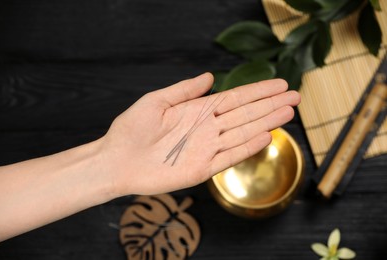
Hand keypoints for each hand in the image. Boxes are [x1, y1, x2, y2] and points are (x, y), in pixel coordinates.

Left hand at [100, 73, 300, 195]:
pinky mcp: (202, 169)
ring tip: (288, 113)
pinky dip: (247, 147)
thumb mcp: (156, 101)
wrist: (117, 160)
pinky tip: (265, 137)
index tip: (279, 84)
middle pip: (245, 114)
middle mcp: (207, 128)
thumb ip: (185, 90)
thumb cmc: (131, 129)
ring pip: (243, 133)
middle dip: (270, 104)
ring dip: (266, 123)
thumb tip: (209, 76)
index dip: (258, 91)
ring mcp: (206, 148)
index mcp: (198, 111)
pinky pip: (229, 156)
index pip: (235, 99)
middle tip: (295, 96)